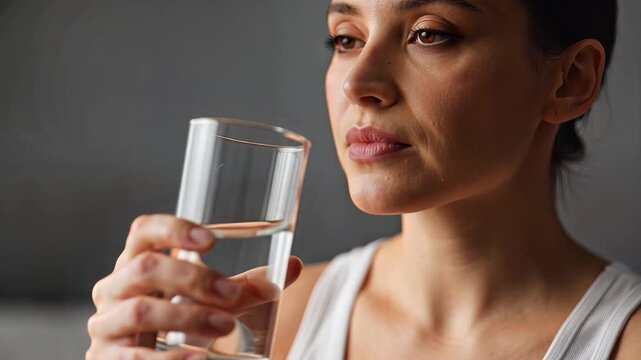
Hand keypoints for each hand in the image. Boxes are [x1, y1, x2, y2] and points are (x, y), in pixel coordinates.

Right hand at [86, 214, 302, 359]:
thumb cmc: (179, 323)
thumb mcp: (209, 302)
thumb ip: (244, 286)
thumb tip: (292, 266)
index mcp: (136, 262)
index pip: (144, 231)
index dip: (173, 229)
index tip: (212, 239)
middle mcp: (114, 288)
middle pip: (146, 267)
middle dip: (194, 279)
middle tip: (232, 295)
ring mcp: (105, 324)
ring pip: (142, 309)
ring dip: (188, 316)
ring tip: (226, 325)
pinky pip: (132, 358)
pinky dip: (169, 358)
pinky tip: (199, 358)